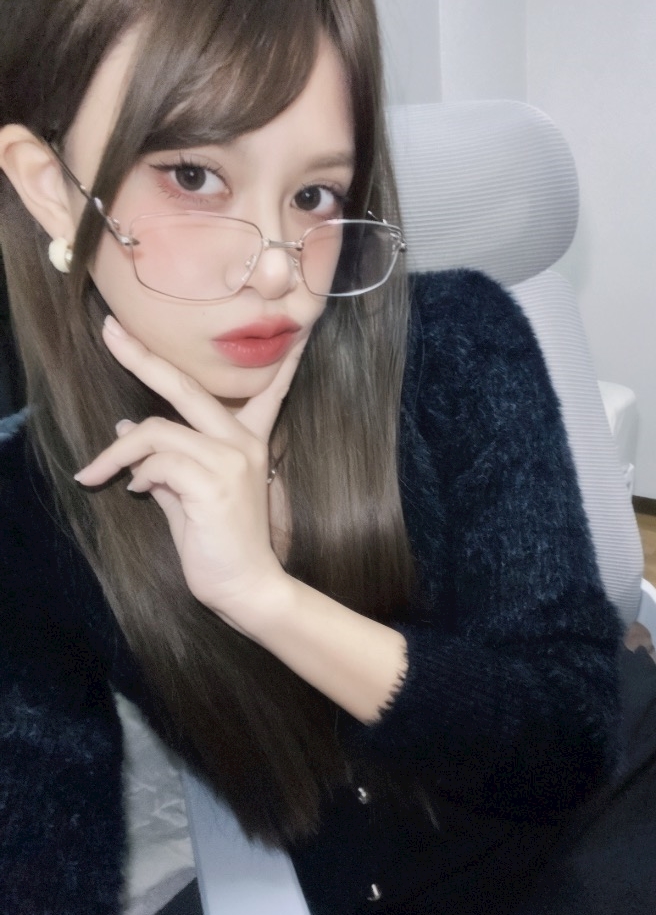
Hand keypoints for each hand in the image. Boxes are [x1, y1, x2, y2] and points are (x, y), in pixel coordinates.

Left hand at [74, 316, 302, 617]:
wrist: (245, 587)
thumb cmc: (219, 545)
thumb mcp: (188, 495)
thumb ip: (164, 460)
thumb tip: (127, 424)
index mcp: (246, 441)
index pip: (268, 390)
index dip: (280, 359)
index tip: (297, 328)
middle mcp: (242, 442)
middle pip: (186, 386)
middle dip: (141, 356)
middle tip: (109, 331)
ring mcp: (231, 459)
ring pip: (157, 430)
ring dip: (118, 452)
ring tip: (98, 473)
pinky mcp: (214, 482)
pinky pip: (159, 462)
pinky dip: (138, 475)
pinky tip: (139, 492)